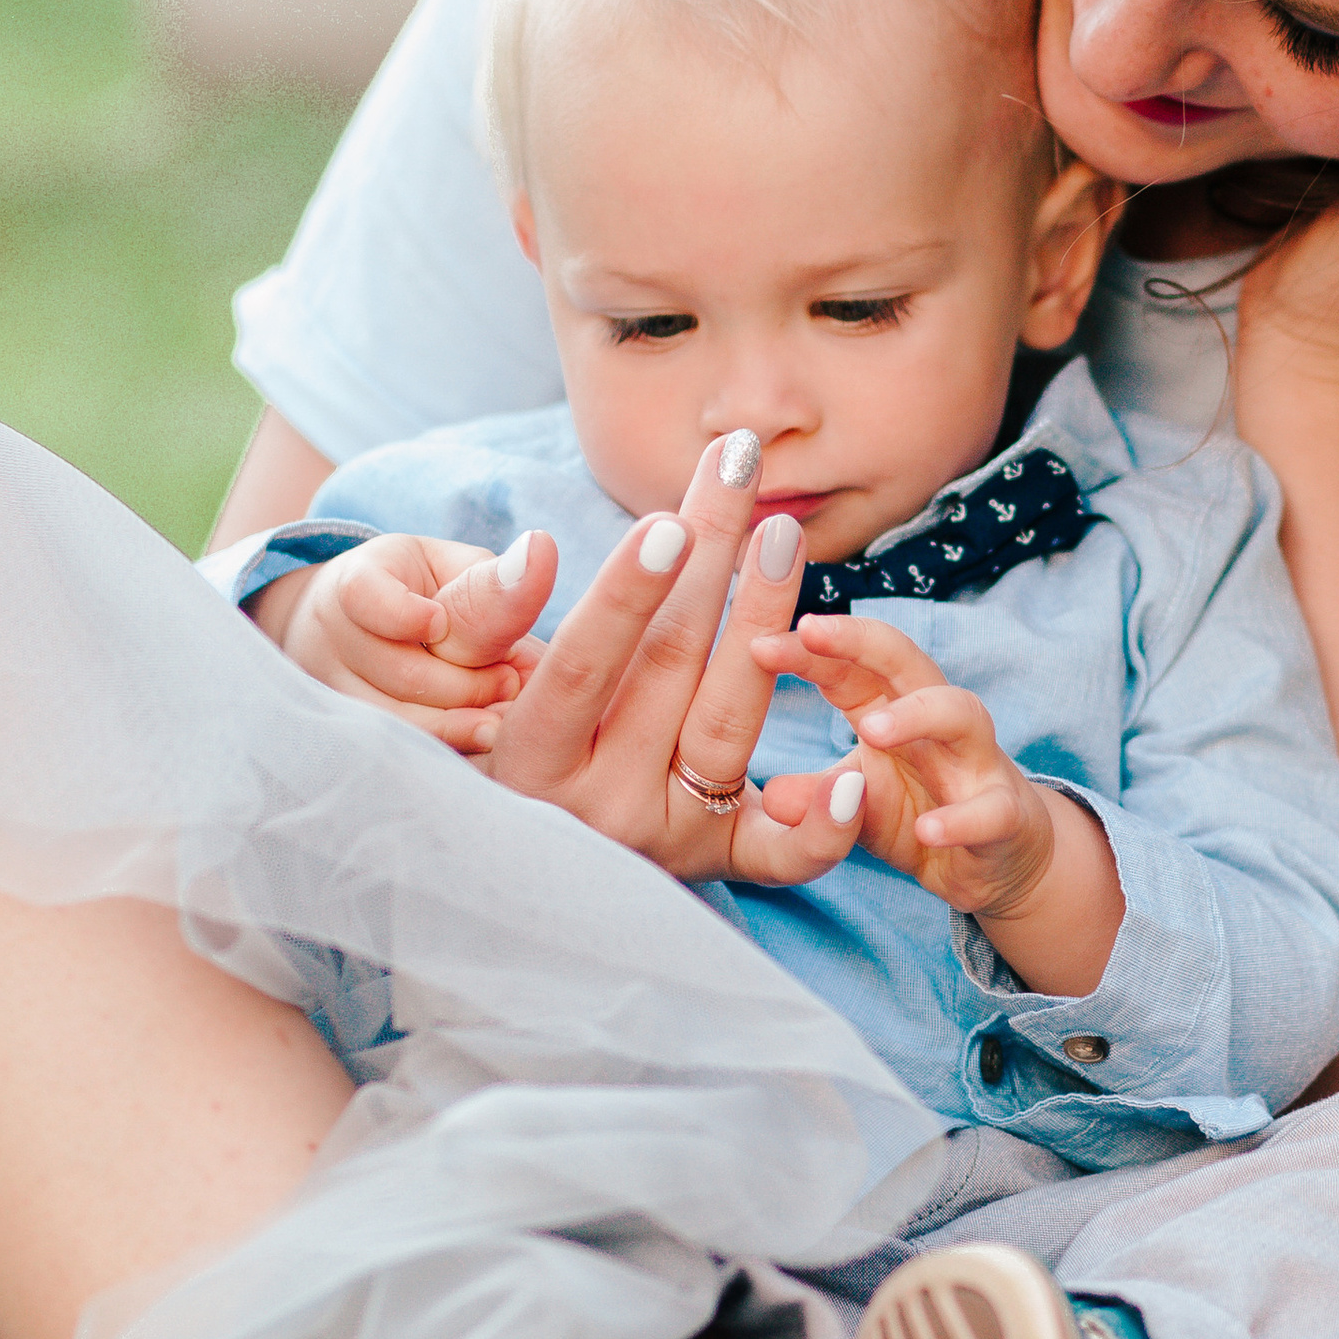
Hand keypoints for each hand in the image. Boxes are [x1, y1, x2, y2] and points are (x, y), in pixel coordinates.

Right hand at [263, 534, 552, 753]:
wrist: (355, 627)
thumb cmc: (423, 592)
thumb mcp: (450, 569)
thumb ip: (491, 578)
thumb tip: (542, 551)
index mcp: (356, 580)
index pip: (364, 596)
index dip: (403, 614)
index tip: (439, 624)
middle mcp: (330, 635)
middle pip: (401, 672)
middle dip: (467, 682)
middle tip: (511, 681)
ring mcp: (330, 686)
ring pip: (398, 719)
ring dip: (460, 719)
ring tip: (501, 713)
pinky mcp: (343, 728)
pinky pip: (396, 746)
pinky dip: (444, 744)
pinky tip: (480, 739)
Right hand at [470, 434, 869, 888]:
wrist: (519, 873)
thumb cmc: (504, 746)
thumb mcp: (484, 694)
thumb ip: (504, 631)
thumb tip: (538, 550)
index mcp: (532, 765)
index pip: (583, 671)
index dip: (626, 596)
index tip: (668, 521)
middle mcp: (601, 808)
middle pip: (669, 667)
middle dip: (706, 554)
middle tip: (737, 465)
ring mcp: (666, 836)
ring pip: (729, 723)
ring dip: (763, 616)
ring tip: (780, 530)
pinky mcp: (721, 863)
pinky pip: (782, 857)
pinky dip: (824, 827)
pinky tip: (854, 779)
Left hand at [752, 614, 1066, 923]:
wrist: (997, 861)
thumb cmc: (918, 812)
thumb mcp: (856, 805)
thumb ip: (815, 797)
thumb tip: (771, 798)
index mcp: (893, 708)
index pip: (852, 664)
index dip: (811, 649)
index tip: (758, 641)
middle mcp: (938, 722)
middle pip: (908, 661)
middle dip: (862, 640)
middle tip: (811, 631)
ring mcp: (977, 764)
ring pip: (962, 715)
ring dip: (917, 715)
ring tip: (872, 730)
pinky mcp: (1004, 816)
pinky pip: (990, 810)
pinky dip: (962, 819)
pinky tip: (928, 830)